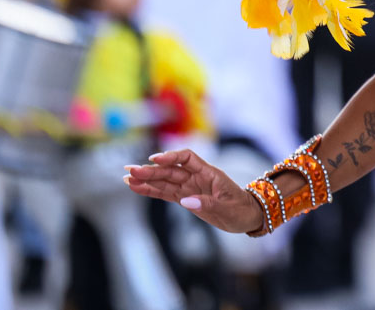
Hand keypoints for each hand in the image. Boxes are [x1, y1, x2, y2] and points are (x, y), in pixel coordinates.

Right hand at [125, 149, 262, 234]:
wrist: (247, 216)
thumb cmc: (241, 209)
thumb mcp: (228, 208)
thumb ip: (208, 203)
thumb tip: (185, 201)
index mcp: (209, 173)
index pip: (187, 158)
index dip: (171, 157)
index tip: (155, 160)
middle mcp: (197, 177)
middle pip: (171, 170)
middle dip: (151, 170)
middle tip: (130, 171)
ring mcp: (190, 187)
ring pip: (165, 181)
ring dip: (146, 179)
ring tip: (127, 178)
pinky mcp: (185, 198)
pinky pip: (166, 193)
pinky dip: (151, 190)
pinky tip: (136, 188)